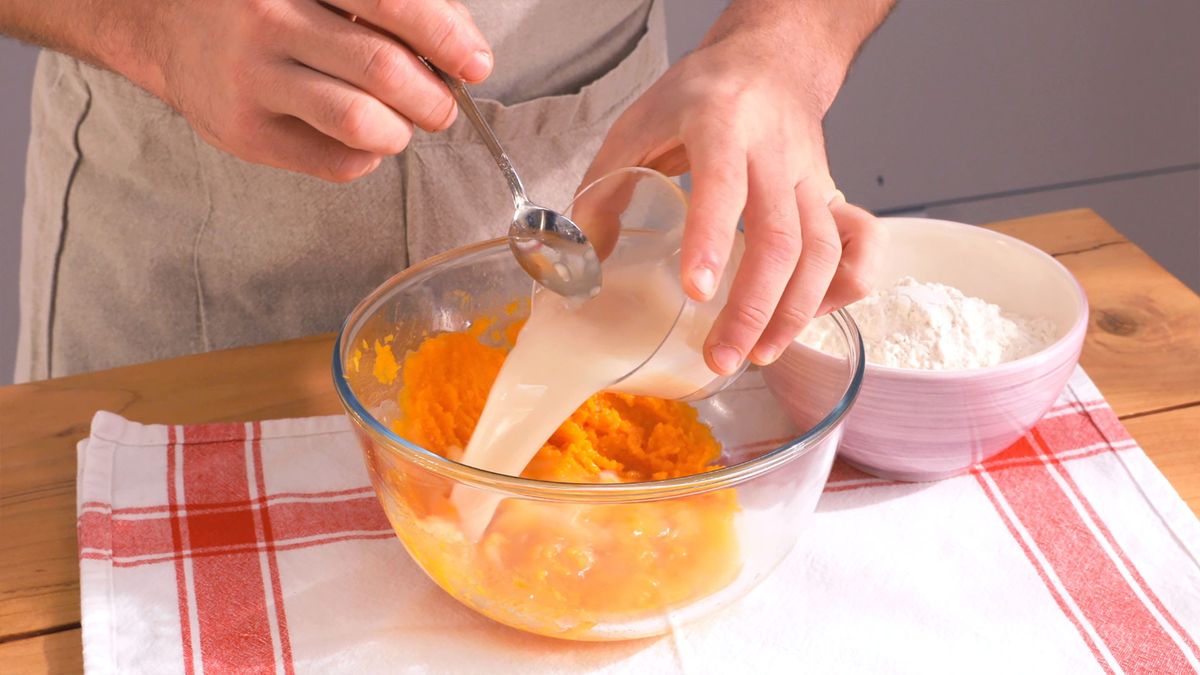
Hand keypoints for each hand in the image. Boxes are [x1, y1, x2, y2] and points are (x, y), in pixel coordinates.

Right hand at [108, 0, 491, 181]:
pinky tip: (359, 138)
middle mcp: (267, 18)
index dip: (446, 37)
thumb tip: (462, 47)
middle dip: (434, 98)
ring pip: (360, 122)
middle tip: (441, 105)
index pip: (390, 1)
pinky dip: (368, 157)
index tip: (475, 62)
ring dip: (403, 131)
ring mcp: (250, 77)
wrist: (172, 29)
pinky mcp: (243, 132)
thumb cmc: (273, 6)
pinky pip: (337, 162)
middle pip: (383, 68)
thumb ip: (395, 5)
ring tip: (404, 124)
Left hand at [580, 11, 885, 374]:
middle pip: (781, 234)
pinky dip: (844, 287)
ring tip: (757, 354)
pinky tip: (807, 317)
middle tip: (721, 357)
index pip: (724, 181)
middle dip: (754, 306)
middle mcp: (775, 151)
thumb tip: (581, 262)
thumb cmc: (700, 96)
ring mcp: (812, 175)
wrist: (769, 60)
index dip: (711, 237)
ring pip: (822, 250)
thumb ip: (604, 189)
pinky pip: (859, 245)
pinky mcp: (833, 194)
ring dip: (794, 312)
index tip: (696, 290)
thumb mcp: (637, 125)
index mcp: (721, 123)